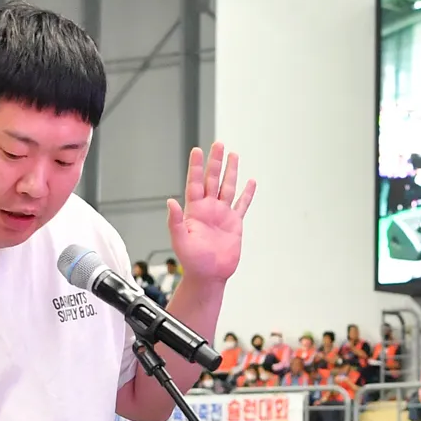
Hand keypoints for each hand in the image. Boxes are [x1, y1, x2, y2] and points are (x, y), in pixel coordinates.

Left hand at [166, 143, 256, 283]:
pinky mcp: (234, 224)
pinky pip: (242, 205)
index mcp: (195, 210)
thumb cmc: (192, 261)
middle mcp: (209, 209)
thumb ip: (176, 221)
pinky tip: (250, 182)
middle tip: (219, 145)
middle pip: (212, 179)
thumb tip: (170, 202)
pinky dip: (247, 194)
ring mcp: (222, 215)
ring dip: (231, 172)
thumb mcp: (180, 241)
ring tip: (234, 155)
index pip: (194, 183)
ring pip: (228, 188)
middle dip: (215, 162)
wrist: (209, 276)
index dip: (196, 166)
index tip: (197, 150)